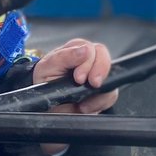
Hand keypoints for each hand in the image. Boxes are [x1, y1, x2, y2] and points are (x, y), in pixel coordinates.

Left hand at [33, 38, 118, 153]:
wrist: (44, 106)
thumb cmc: (43, 83)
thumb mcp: (46, 69)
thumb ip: (64, 57)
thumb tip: (85, 50)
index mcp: (75, 51)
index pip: (92, 48)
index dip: (89, 62)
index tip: (79, 78)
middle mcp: (88, 61)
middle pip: (105, 58)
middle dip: (99, 72)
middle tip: (91, 84)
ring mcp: (96, 76)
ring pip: (112, 77)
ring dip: (99, 92)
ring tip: (83, 102)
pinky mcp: (102, 93)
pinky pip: (111, 95)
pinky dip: (99, 103)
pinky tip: (85, 106)